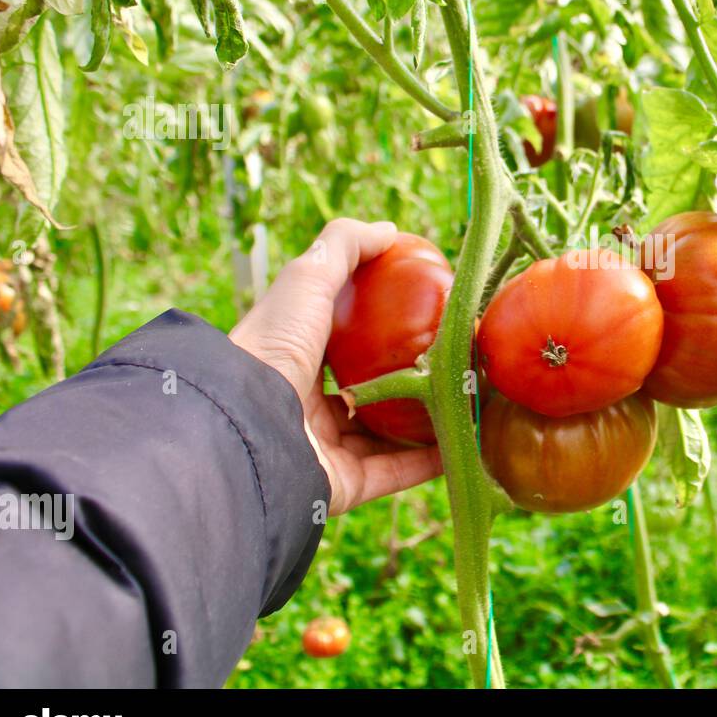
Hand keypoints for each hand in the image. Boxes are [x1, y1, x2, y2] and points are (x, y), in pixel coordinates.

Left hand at [230, 218, 442, 515]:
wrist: (246, 426)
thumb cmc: (272, 344)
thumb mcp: (306, 279)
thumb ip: (344, 247)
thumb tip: (389, 230)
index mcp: (291, 359)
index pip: (342, 341)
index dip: (381, 327)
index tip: (427, 315)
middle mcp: (303, 406)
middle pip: (369, 390)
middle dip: (413, 379)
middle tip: (459, 364)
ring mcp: (322, 449)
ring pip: (385, 434)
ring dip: (427, 421)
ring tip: (471, 402)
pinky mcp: (340, 485)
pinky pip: (394, 472)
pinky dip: (430, 461)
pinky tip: (464, 442)